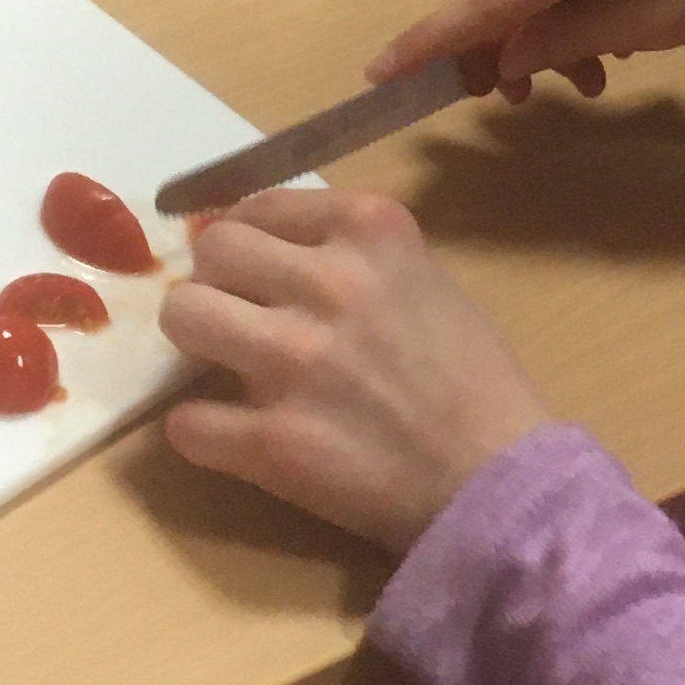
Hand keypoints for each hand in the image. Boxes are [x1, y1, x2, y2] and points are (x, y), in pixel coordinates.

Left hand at [159, 191, 552, 549]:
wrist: (500, 479)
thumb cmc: (478, 381)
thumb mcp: (427, 280)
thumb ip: (355, 258)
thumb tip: (275, 260)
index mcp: (371, 231)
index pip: (261, 205)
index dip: (247, 237)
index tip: (248, 264)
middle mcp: (327, 282)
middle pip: (213, 251)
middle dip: (217, 281)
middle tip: (236, 315)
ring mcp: (294, 360)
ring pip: (183, 316)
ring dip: (196, 342)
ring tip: (225, 365)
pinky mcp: (272, 440)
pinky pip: (186, 423)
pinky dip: (204, 432)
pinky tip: (234, 437)